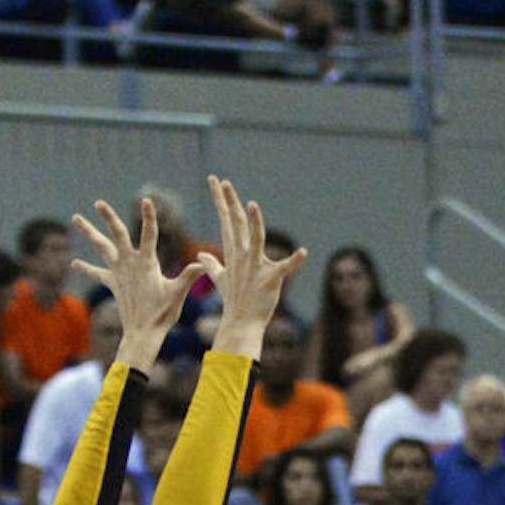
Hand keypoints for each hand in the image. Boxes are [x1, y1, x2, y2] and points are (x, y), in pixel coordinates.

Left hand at [72, 197, 202, 368]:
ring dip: (89, 232)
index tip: (146, 201)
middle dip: (108, 217)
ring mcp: (118, 272)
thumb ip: (188, 276)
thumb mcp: (177, 293)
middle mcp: (129, 263)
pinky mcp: (113, 283)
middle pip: (117, 234)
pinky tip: (74, 263)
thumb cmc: (162, 314)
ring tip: (75, 218)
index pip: (149, 234)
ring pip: (102, 247)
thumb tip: (203, 264)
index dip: (149, 217)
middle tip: (98, 203)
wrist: (142, 333)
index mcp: (146, 263)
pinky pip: (97, 273)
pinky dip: (86, 268)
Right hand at [198, 176, 308, 358]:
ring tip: (252, 205)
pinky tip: (303, 253)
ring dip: (254, 223)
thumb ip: (212, 265)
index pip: (225, 221)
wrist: (241, 323)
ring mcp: (255, 267)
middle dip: (229, 202)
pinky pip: (284, 268)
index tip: (215, 181)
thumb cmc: (234, 301)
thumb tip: (201, 257)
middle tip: (222, 181)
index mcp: (233, 253)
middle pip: (234, 224)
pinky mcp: (270, 280)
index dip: (221, 200)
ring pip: (255, 240)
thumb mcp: (220, 280)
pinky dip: (294, 262)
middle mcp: (242, 256)